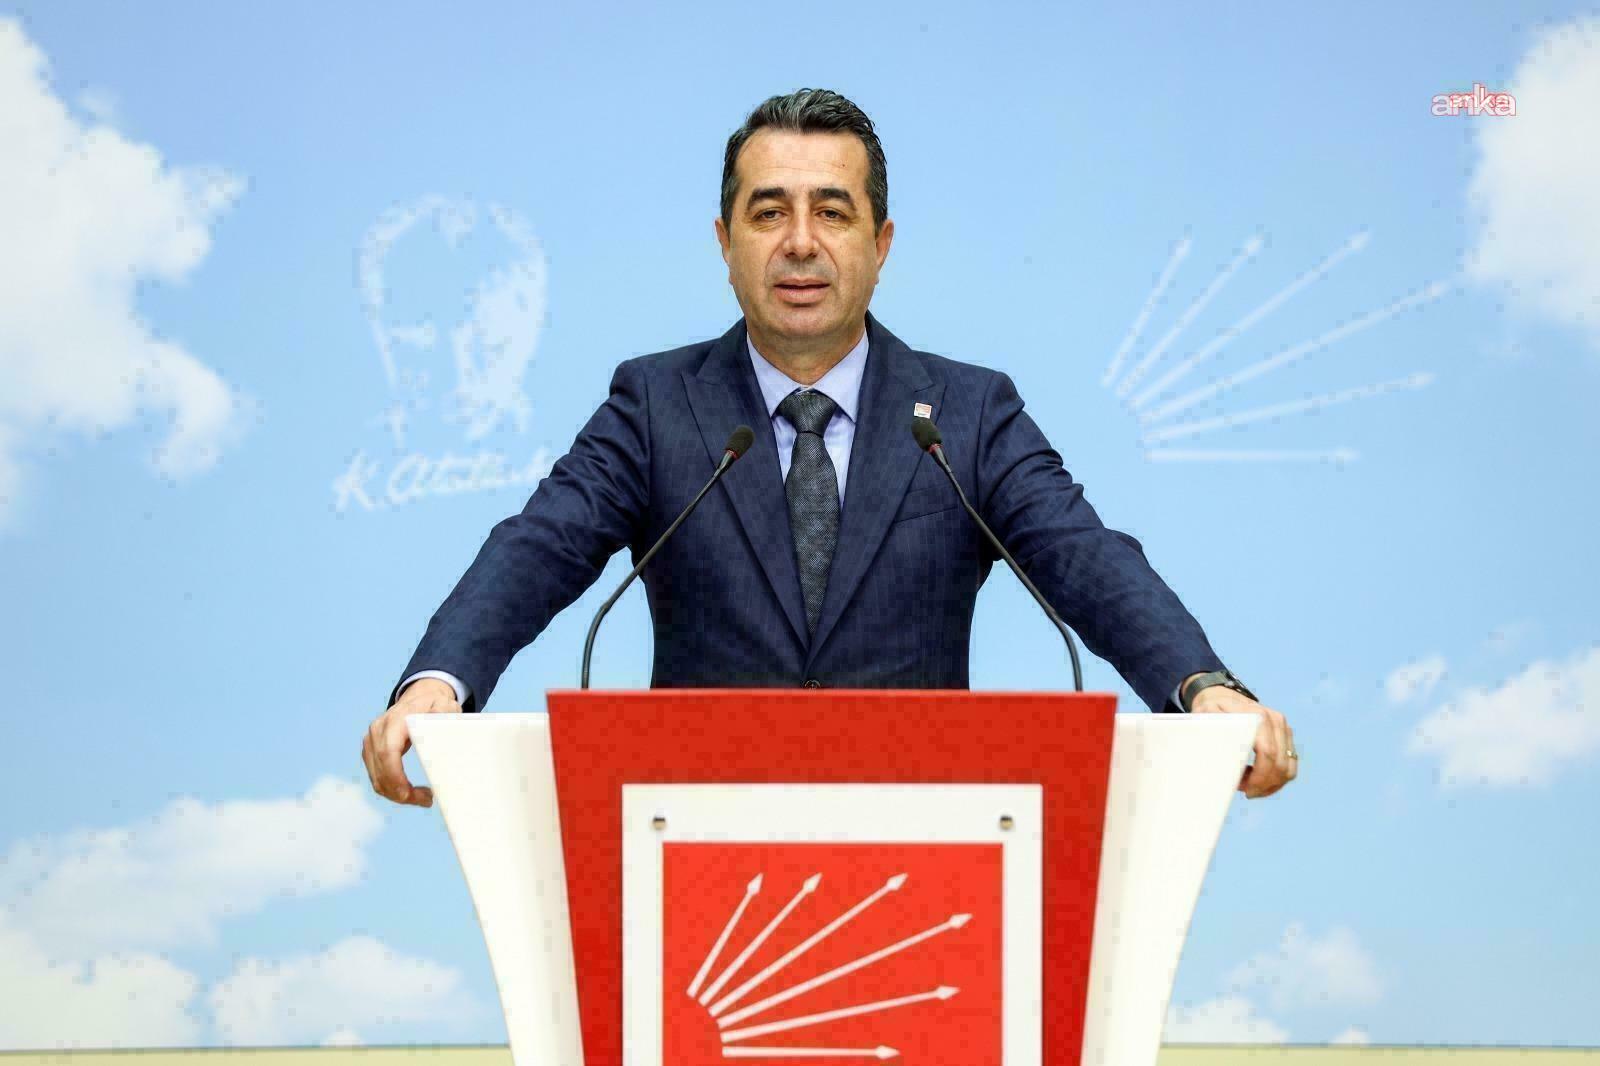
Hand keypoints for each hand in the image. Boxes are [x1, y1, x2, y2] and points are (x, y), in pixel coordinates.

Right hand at [362, 678, 460, 806]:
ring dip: (397, 794)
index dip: (394, 776)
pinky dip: (392, 789)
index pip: (387, 752)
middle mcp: (378, 730)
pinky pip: (377, 776)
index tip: (408, 794)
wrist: (421, 696)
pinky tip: (410, 792)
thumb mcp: (446, 706)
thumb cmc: (435, 704)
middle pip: (381, 769)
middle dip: (399, 792)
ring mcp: (372, 741)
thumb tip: (442, 735)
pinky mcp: (372, 751)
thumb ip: (445, 717)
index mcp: (396, 719)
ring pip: (377, 777)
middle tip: (426, 800)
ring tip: (423, 798)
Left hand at [1190, 684, 1297, 798]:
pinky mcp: (1286, 734)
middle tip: (1246, 792)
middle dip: (1265, 784)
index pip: (1267, 753)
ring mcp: (1283, 727)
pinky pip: (1290, 764)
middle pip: (1280, 764)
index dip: (1260, 777)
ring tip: (1251, 787)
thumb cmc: (1211, 709)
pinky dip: (1277, 778)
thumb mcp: (1205, 717)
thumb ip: (1213, 734)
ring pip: (1288, 767)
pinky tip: (1259, 780)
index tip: (1246, 790)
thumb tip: (1219, 761)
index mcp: (1256, 717)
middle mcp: (1274, 720)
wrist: (1221, 696)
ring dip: (1272, 784)